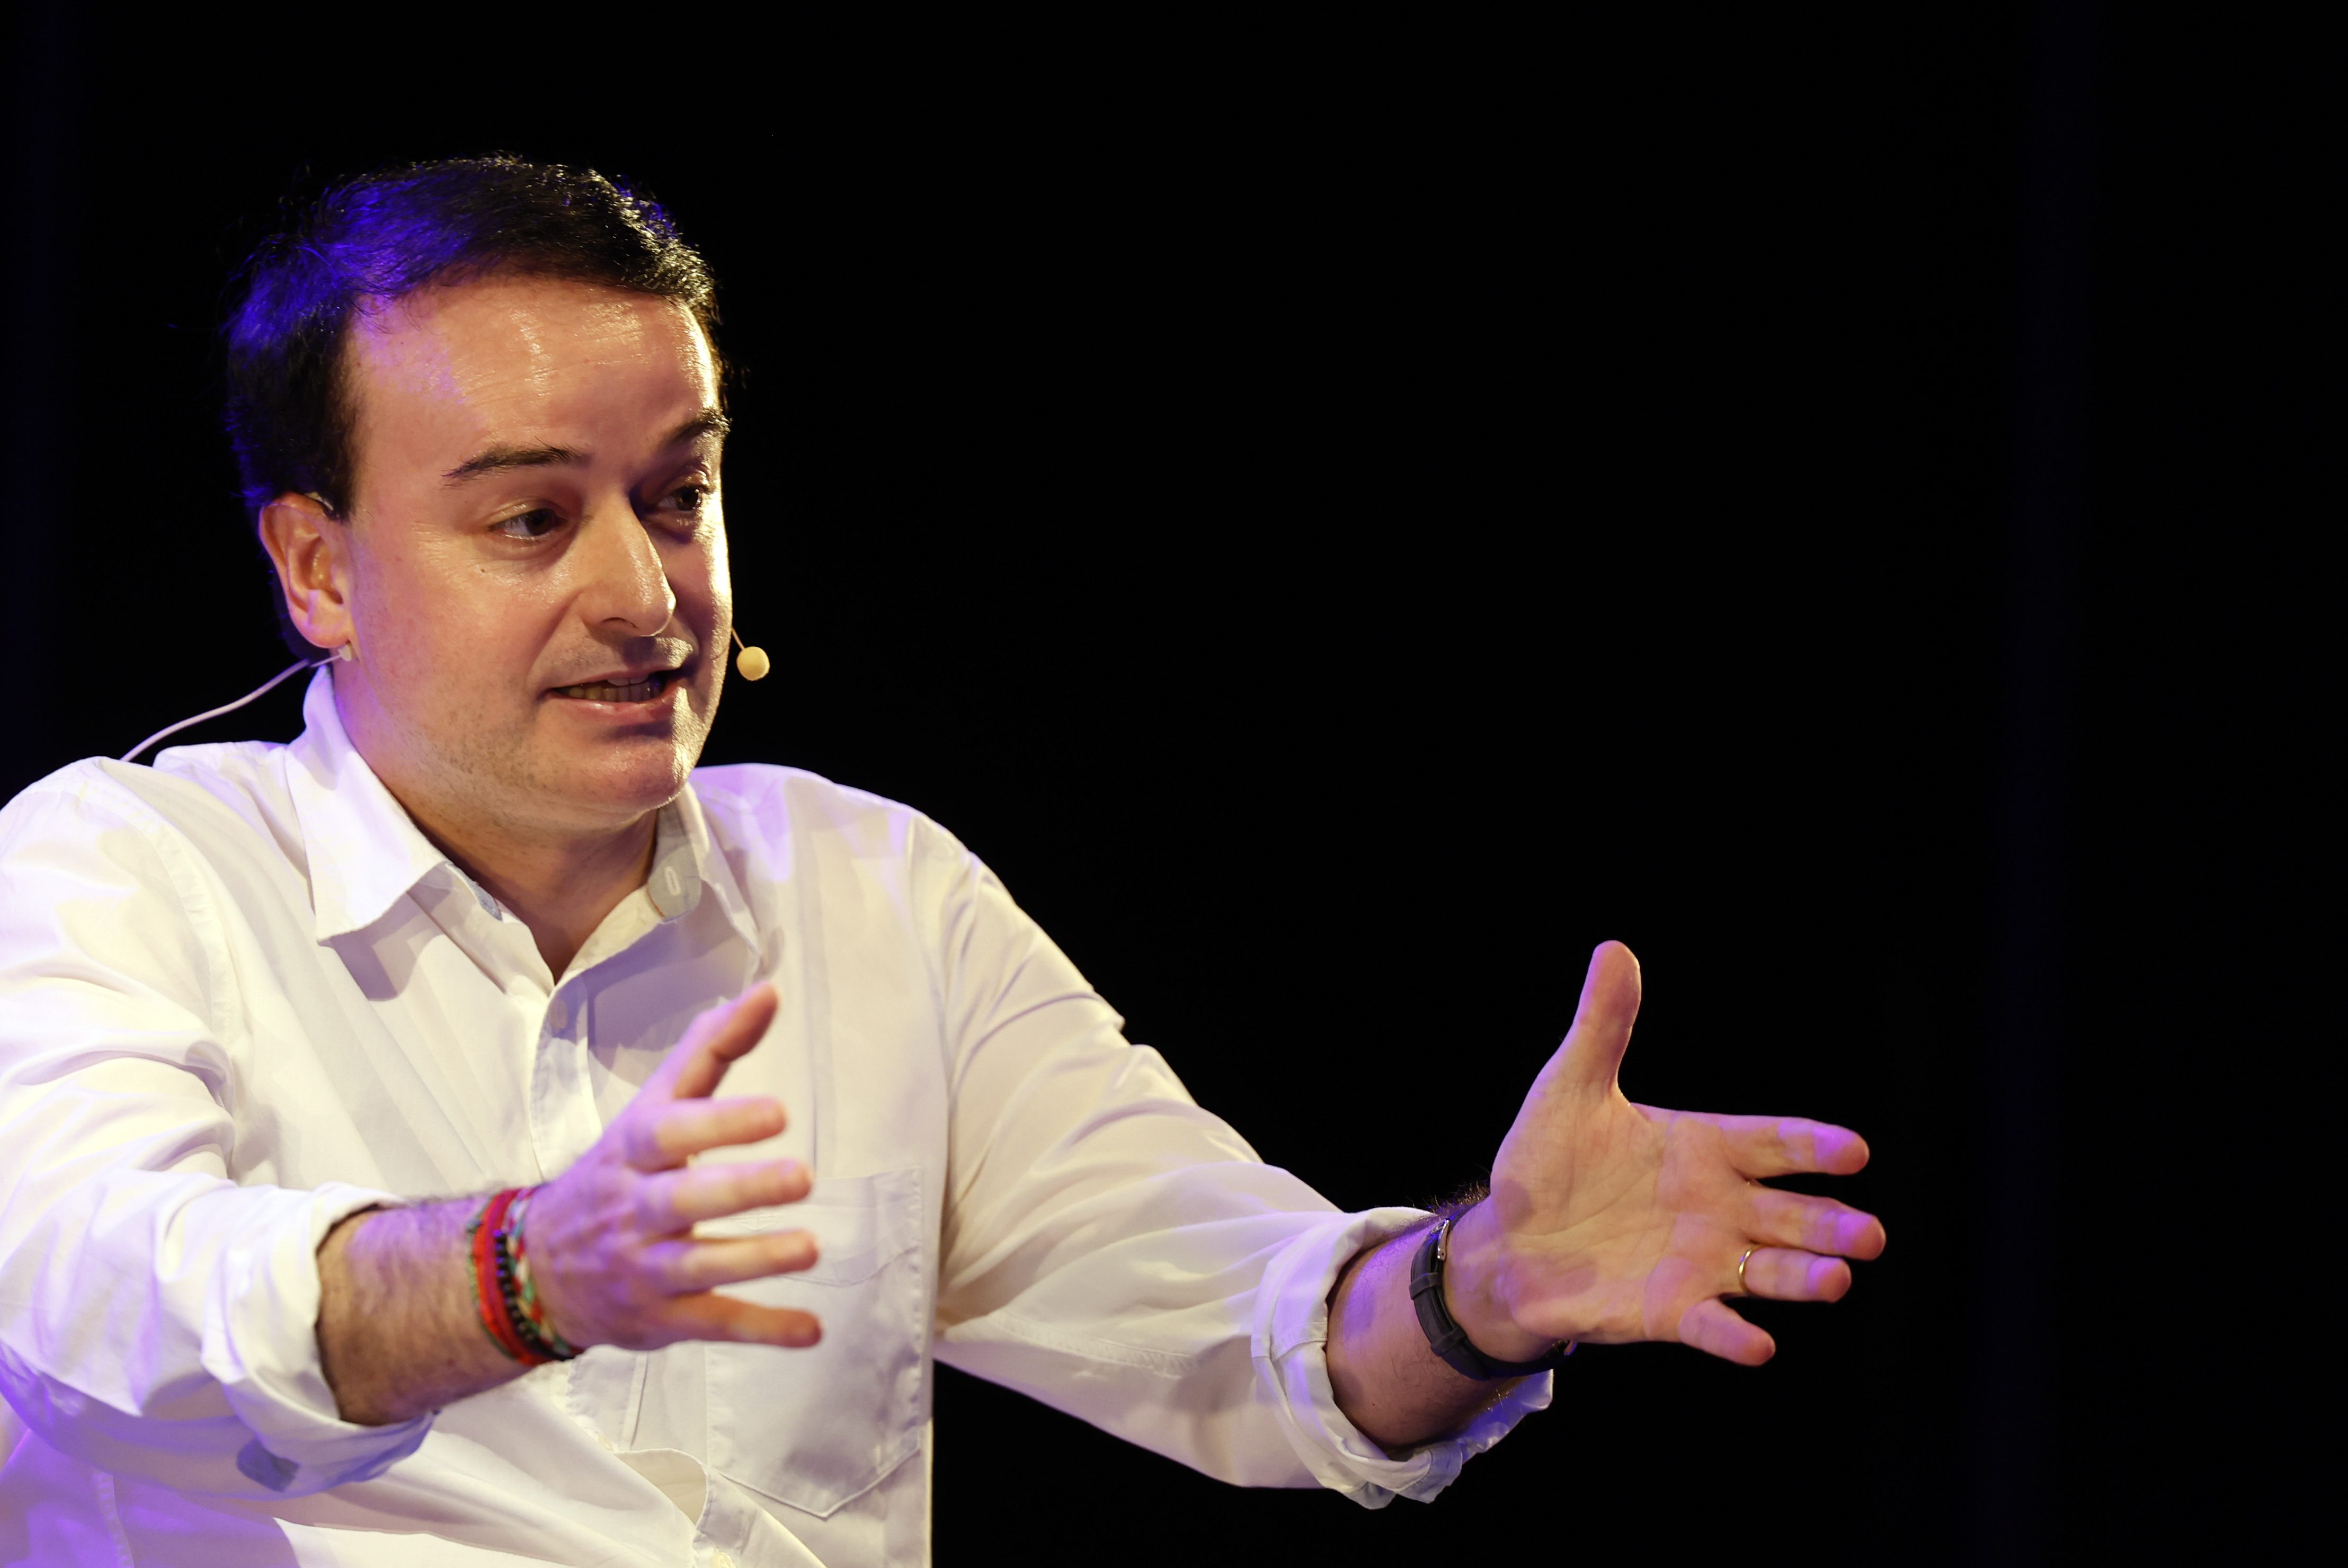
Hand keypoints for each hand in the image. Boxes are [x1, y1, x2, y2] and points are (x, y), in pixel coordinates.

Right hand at [524, 984, 821, 1351]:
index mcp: (636, 1150)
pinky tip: (812, 1330)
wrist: (536, 1266)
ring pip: (700, 1266)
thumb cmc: (620, 1171)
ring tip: (810, 1248)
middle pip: (685, 1199)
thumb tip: (769, 990)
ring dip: (757, 1259)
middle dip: (741, 1189)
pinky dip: (763, 1330)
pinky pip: (714, 1325)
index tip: (778, 1112)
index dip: (721, 1121)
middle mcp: (636, 1209)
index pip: (673, 1131)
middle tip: (801, 1176)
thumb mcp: (654, 1105)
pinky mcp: (662, 1319)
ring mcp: (647, 1268)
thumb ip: (711, 1048)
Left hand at [1444, 942, 1885, 1366]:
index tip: (1854, 1151)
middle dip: (1830, 1224)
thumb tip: (1614, 949)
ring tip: (1837, 1280)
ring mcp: (1701, 1263)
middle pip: (1792, 1214)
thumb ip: (1603, 1027)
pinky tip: (1758, 1346)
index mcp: (1706, 1148)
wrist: (1508, 1241)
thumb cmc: (1548, 1161)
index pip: (1775, 1142)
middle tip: (1868, 1235)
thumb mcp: (1570, 1087)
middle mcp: (1719, 1207)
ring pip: (1769, 1271)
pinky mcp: (1671, 1311)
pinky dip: (1734, 1336)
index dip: (1813, 1146)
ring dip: (1804, 1278)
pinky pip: (1712, 1325)